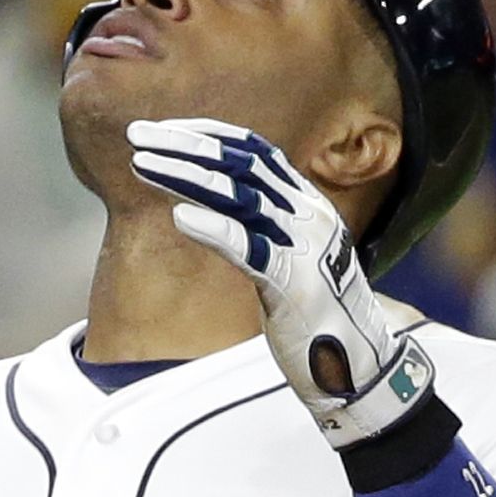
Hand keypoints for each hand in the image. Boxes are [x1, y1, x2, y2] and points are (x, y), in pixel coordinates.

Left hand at [128, 117, 432, 446]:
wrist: (358, 366)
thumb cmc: (316, 313)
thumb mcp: (290, 256)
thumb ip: (262, 225)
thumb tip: (215, 201)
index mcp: (308, 204)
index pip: (255, 150)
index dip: (206, 133)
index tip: (162, 130)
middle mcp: (309, 215)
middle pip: (242, 164)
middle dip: (186, 144)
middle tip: (137, 134)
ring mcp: (304, 246)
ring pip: (241, 196)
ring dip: (187, 175)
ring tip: (142, 164)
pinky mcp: (295, 284)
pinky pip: (251, 249)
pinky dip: (214, 228)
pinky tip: (180, 216)